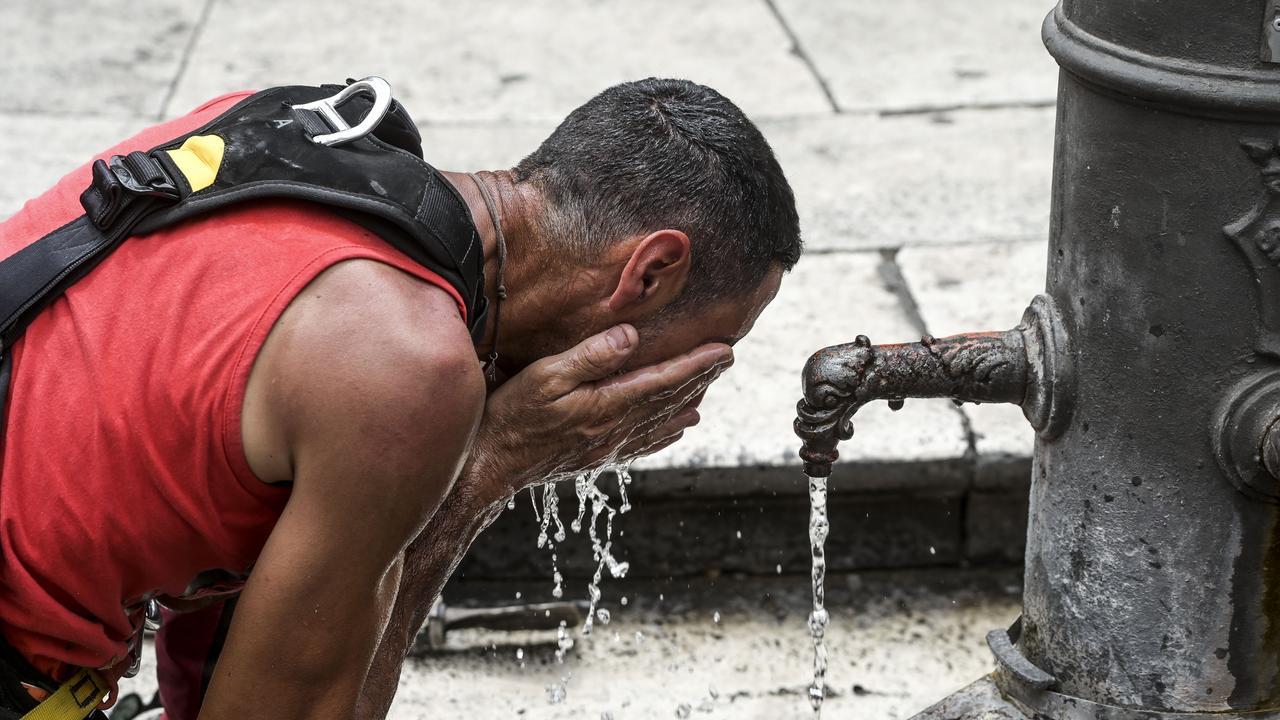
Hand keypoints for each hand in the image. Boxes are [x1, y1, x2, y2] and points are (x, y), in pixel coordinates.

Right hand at [464, 324, 732, 501]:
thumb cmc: (511, 417)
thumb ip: (589, 357)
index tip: (724, 350)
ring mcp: (607, 447)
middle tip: (726, 358)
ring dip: (688, 401)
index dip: (696, 364)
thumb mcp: (544, 377)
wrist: (489, 468)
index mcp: (606, 406)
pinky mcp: (596, 457)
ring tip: (709, 386)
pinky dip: (667, 431)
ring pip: (660, 422)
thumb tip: (631, 337)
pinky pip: (643, 442)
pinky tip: (677, 427)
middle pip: (668, 400)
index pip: (663, 380)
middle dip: (700, 378)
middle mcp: (614, 429)